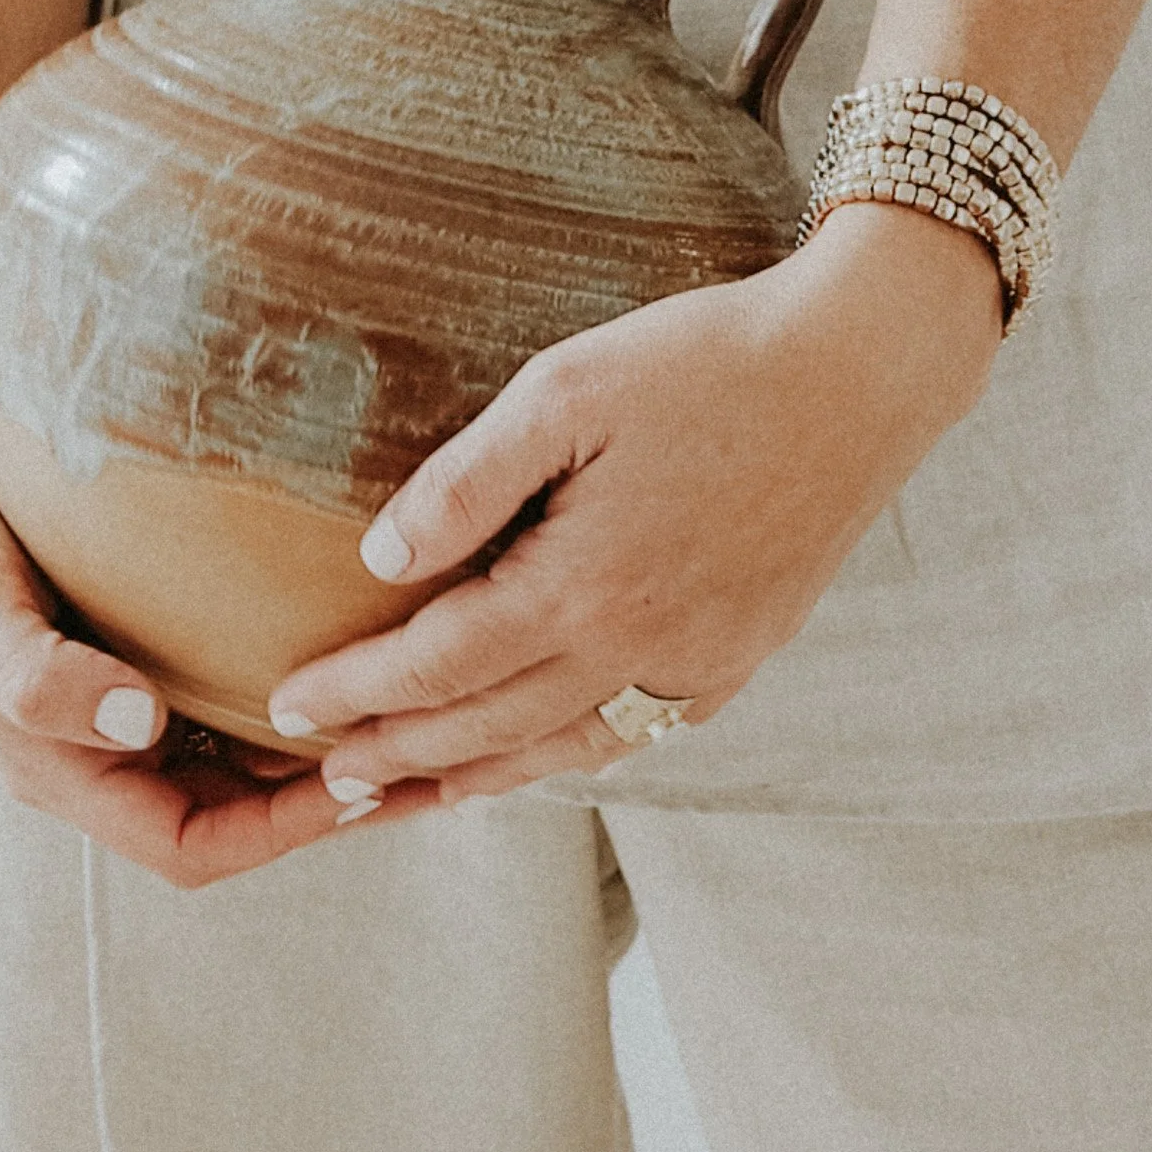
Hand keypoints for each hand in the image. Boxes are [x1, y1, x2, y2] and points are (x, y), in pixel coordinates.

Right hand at [0, 349, 437, 885]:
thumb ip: (36, 675)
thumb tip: (138, 722)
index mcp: (61, 767)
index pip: (192, 847)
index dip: (283, 833)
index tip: (365, 781)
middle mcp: (100, 748)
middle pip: (235, 814)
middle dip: (330, 799)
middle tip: (430, 751)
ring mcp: (122, 698)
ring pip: (242, 757)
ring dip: (324, 747)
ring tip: (418, 708)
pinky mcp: (140, 640)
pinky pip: (232, 687)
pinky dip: (296, 682)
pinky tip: (355, 641)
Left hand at [267, 203, 1002, 803]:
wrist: (861, 372)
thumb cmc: (706, 362)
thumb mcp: (568, 389)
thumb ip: (468, 480)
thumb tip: (380, 556)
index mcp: (585, 583)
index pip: (439, 663)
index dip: (357, 691)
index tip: (290, 706)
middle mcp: (642, 647)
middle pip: (490, 728)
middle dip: (397, 753)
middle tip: (324, 774)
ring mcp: (701, 662)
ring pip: (564, 750)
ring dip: (475, 776)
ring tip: (408, 790)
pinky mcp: (743, 655)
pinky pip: (637, 735)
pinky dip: (568, 756)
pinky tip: (536, 754)